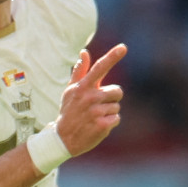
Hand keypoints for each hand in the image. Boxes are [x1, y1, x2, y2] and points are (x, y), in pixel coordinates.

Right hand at [54, 43, 126, 158]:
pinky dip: (110, 123)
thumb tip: (84, 52)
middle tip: (97, 106)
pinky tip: (97, 126)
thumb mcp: (70, 91)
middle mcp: (90, 97)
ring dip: (109, 112)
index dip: (112, 56)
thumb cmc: (69, 111)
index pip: (100, 68)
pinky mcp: (102, 125)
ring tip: (94, 118)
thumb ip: (80, 71)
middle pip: (117, 91)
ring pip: (116, 106)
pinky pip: (116, 118)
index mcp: (83, 87)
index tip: (123, 47)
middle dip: (111, 98)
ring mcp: (96, 111)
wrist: (63, 139)